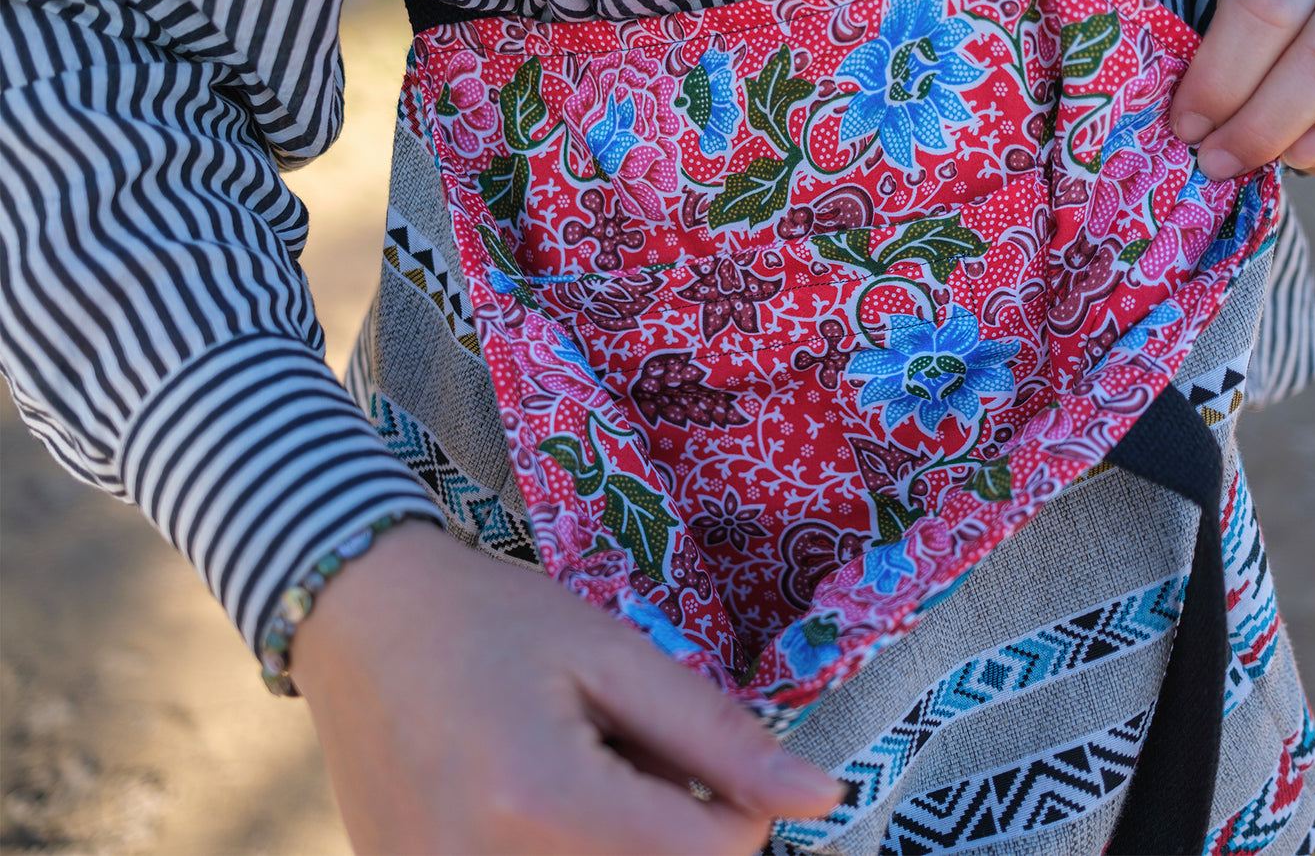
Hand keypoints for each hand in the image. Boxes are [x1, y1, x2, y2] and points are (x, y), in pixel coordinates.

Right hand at [288, 520, 842, 853]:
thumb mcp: (611, 654)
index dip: (735, 810)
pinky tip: (526, 803)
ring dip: (613, 849)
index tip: (695, 758)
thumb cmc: (490, 619)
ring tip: (577, 780)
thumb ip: (715, 735)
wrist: (356, 618)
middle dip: (668, 834)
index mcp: (546, 801)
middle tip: (628, 763)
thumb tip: (821, 796)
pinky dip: (556, 854)